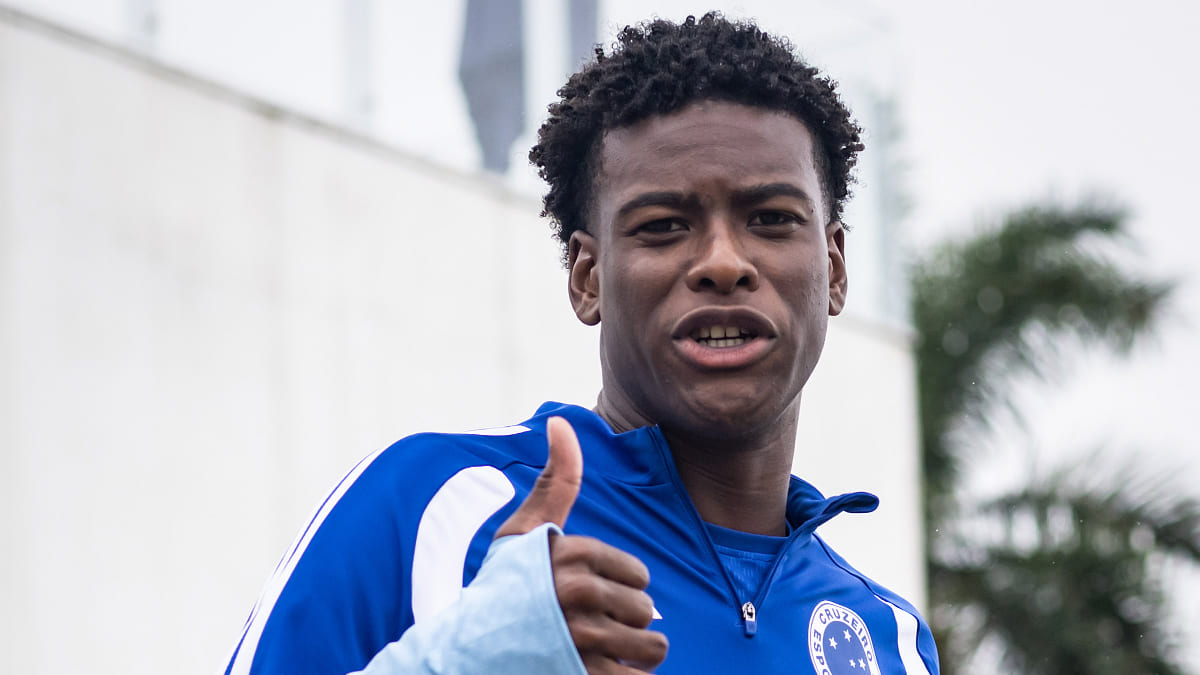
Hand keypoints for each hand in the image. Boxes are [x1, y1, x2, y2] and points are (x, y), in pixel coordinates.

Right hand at [494, 417, 668, 673]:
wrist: (464, 654)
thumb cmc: (500, 590)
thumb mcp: (522, 533)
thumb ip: (555, 481)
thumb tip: (560, 421)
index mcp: (571, 552)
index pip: (638, 574)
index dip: (617, 587)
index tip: (584, 595)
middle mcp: (576, 592)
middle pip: (645, 610)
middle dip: (624, 622)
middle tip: (586, 627)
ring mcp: (580, 637)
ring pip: (651, 647)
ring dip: (633, 655)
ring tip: (601, 651)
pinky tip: (600, 672)